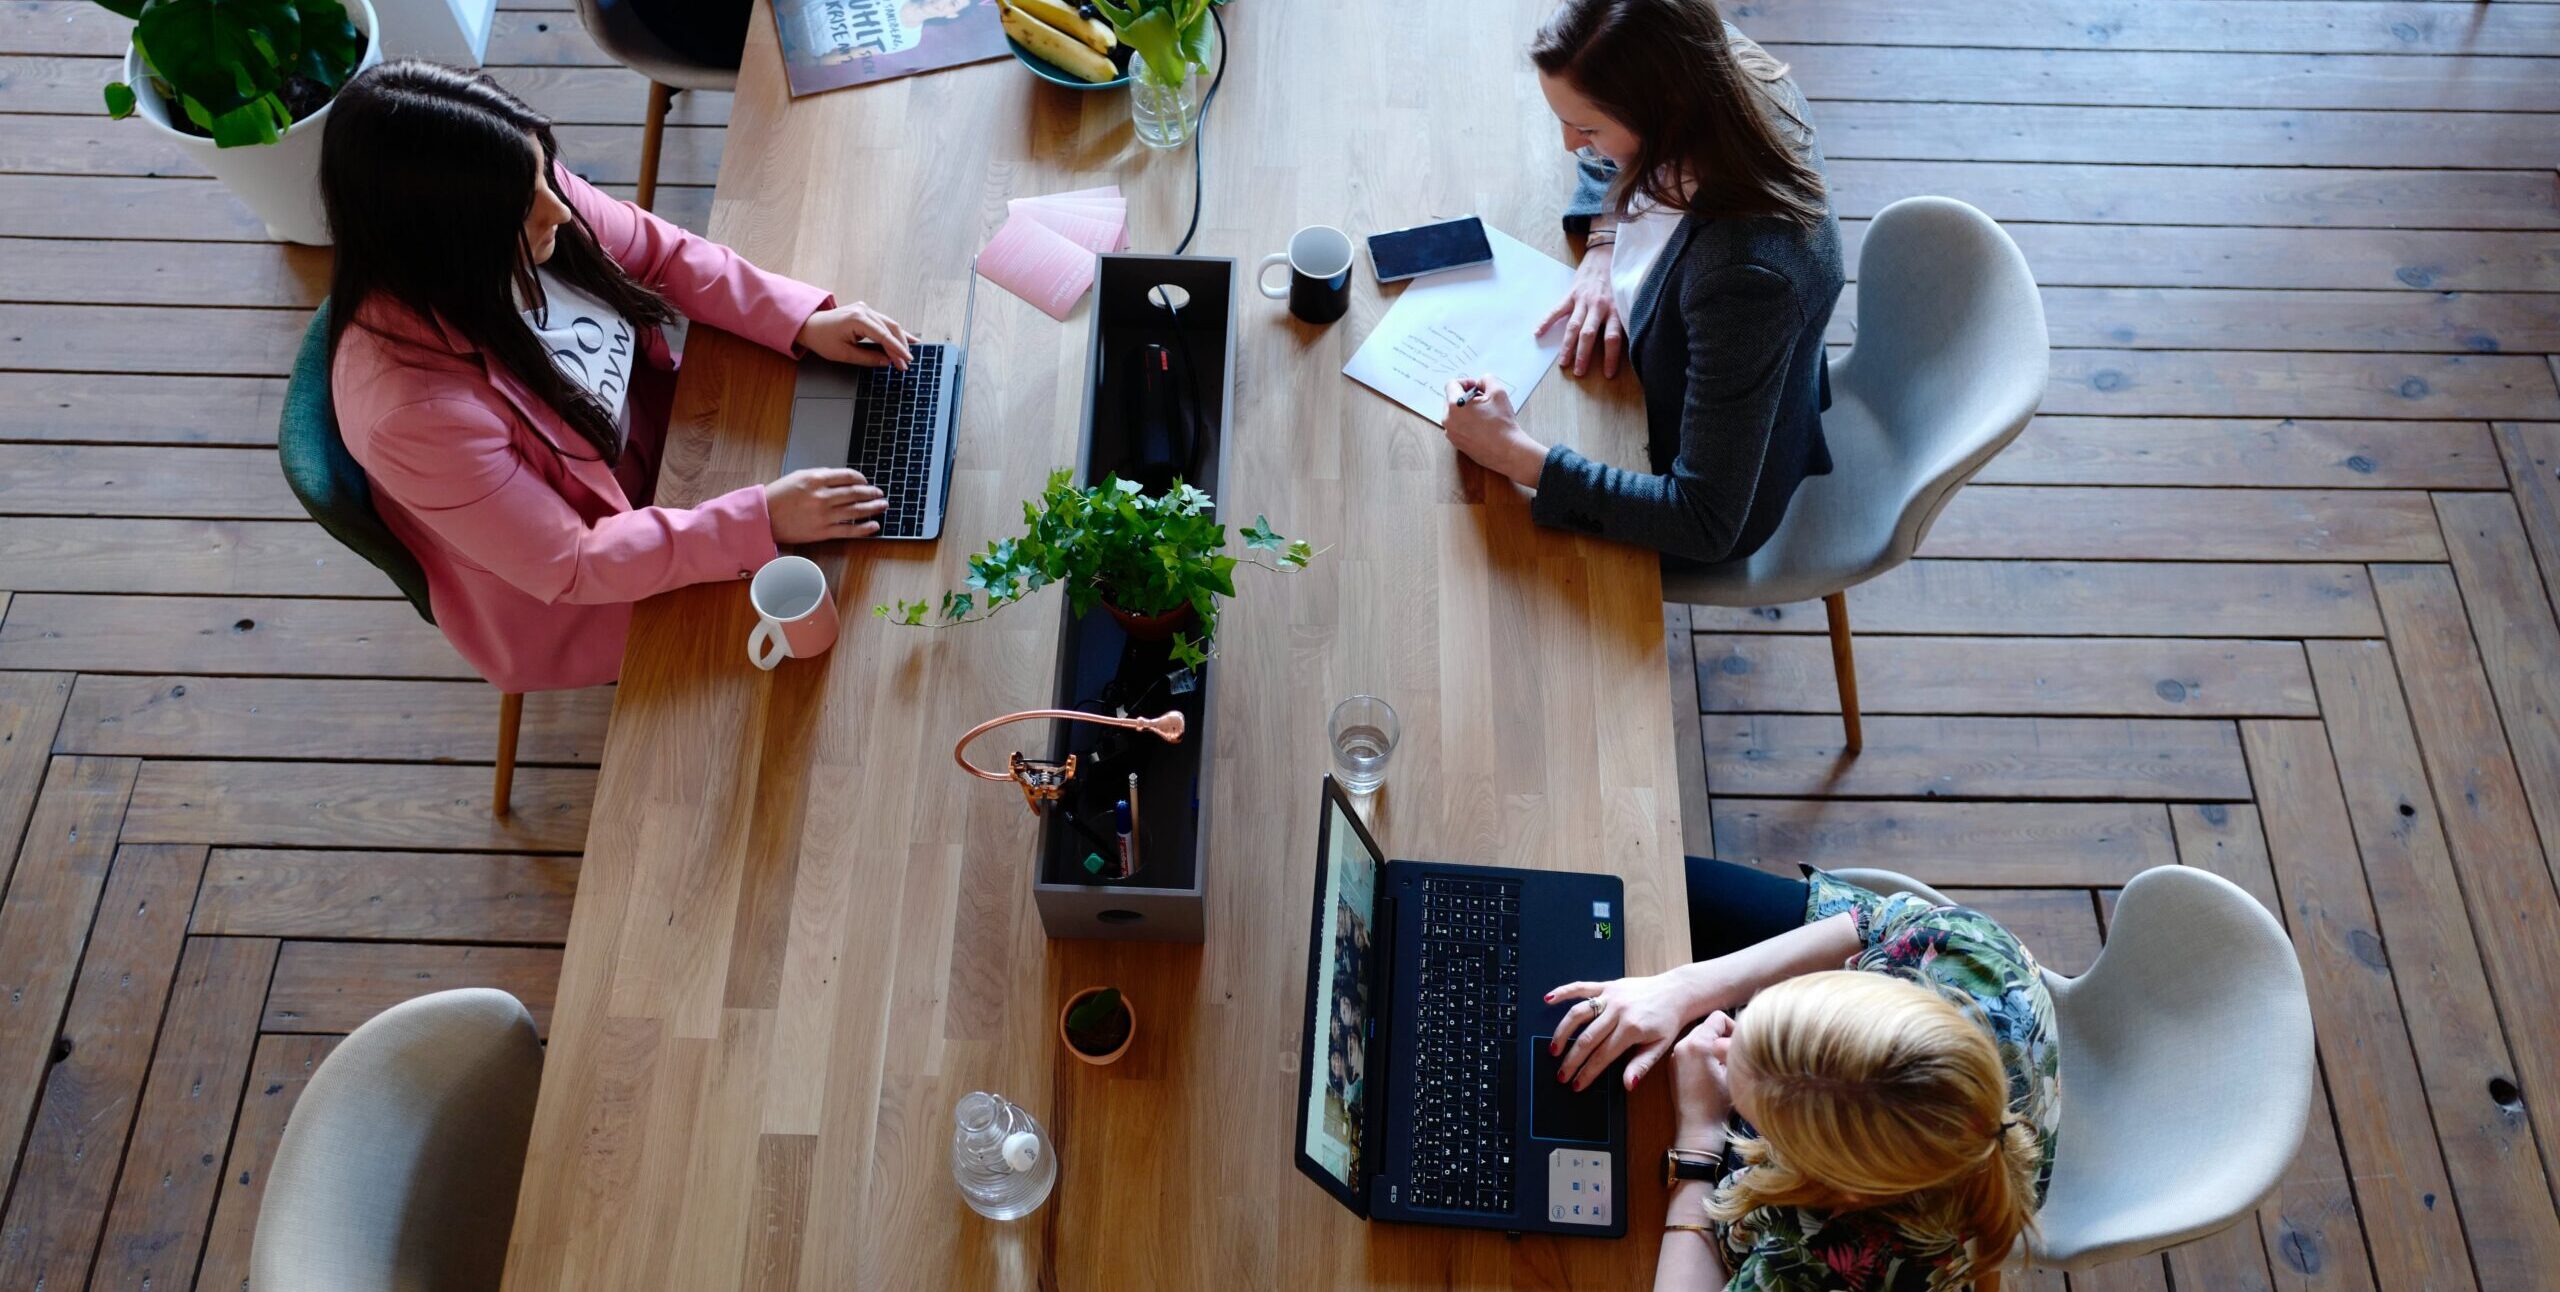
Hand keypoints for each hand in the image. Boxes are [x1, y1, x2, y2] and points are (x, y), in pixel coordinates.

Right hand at [765, 467, 886, 542]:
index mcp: (816, 479)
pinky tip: (874, 526)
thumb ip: (821, 475)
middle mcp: (822, 496)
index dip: (861, 479)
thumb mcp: (798, 476)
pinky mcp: (822, 532)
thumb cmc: (778, 496)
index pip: (847, 476)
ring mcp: (823, 515)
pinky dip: (864, 528)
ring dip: (873, 508)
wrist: (763, 517)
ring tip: (882, 506)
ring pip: (855, 511)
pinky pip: (849, 530)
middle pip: (855, 493)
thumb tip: (842, 479)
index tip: (866, 481)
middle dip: (871, 493)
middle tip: (880, 494)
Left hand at [796, 302, 919, 368]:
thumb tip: (886, 362)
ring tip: (909, 354)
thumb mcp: (843, 354)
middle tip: (906, 364)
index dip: (897, 350)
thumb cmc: (822, 339)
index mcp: (857, 319)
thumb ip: (867, 358)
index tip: (906, 362)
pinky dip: (894, 332)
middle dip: (900, 347)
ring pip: (890, 324)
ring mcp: (865, 309)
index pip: (884, 336)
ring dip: (900, 340)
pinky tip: (908, 338)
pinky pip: (884, 322)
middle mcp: (863, 310)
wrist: (809, 326)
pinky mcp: (865, 312)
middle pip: (890, 328)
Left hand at [1440, 376, 1548, 488]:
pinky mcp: (1456, 443)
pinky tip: (1482, 426)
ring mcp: (1451, 433)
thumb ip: (1487, 379)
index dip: (1466, 382)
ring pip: (1454, 413)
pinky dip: (1467, 423)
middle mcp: (1448, 420)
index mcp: (1454, 405)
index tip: (1477, 388)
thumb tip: (1480, 382)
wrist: (1507, 450)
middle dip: (1466, 396)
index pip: (1451, 384)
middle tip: (1483, 401)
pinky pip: (1457, 426)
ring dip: (1466, 410)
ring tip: (1484, 414)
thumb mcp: (1498, 392)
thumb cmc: (1502, 423)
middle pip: (1451, 398)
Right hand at [1537, 245, 1623, 378]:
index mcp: (1615, 309)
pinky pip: (1557, 310)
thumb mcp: (1626, 299)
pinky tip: (1538, 333)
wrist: (1606, 252)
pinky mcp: (1571, 293)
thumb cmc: (1618, 279)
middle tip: (1579, 373)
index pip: (1613, 338)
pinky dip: (1546, 321)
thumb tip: (1631, 342)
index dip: (1611, 358)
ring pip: (1573, 326)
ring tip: (1563, 363)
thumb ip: (1623, 318)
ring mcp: (1583, 300)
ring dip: (1567, 346)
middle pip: (1589, 335)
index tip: (1608, 374)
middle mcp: (1599, 306)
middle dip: (1583, 355)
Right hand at [1545, 969, 1700, 1092]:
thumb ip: (1641, 1065)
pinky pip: (1582, 987)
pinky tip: (1548, 999)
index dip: (1587, 1072)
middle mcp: (1618, 1011)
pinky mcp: (1607, 986)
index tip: (1576, 1085)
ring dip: (1562, 1032)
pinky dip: (1564, 991)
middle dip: (1572, 1060)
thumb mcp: (1660, 1047)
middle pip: (1586, 1039)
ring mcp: (1610, 996)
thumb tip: (1627, 1085)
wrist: (1676, 991)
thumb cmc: (1668, 1021)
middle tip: (1561, 1075)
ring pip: (1578, 1014)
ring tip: (1553, 1050)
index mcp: (1631, 1029)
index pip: (1602, 1056)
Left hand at [1669, 1012, 1736, 1139]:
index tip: (1739, 1044)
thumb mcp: (1734, 1071)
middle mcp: (1682, 1045)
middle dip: (1722, 1036)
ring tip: (1723, 1065)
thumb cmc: (1719, 1103)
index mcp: (1697, 1043)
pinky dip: (1702, 1054)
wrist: (1698, 1128)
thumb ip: (1733, 1049)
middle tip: (1734, 1055)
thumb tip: (1737, 1038)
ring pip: (1698, 1038)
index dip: (1733, 1027)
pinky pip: (1690, 1050)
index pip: (1718, 1018)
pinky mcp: (1673, 1067)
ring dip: (1711, 1045)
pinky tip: (1711, 1072)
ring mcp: (1675, 1056)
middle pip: (1707, 1026)